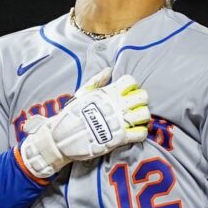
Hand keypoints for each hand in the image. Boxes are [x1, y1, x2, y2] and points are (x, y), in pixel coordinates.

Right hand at [19, 67, 150, 178]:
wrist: (63, 138)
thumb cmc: (72, 114)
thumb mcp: (82, 93)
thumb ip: (97, 81)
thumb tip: (109, 70)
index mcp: (107, 92)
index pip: (130, 81)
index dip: (131, 85)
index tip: (127, 92)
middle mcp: (116, 105)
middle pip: (143, 96)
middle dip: (140, 100)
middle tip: (132, 106)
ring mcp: (119, 121)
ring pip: (144, 114)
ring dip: (142, 117)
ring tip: (134, 119)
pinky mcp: (120, 138)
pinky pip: (141, 133)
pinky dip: (140, 133)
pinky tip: (133, 132)